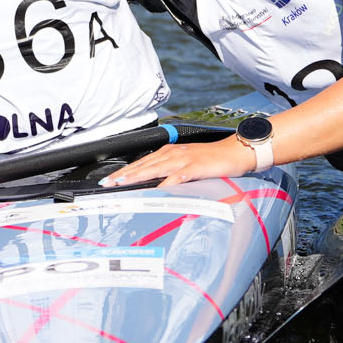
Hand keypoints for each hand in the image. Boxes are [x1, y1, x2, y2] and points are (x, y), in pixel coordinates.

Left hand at [100, 137, 255, 188]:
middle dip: (123, 175)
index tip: (109, 181)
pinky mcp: (195, 167)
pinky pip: (177, 177)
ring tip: (121, 183)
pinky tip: (156, 190)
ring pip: (154, 168)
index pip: (140, 164)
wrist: (234, 152)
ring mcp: (183, 160)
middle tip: (107, 183)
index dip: (123, 172)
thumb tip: (154, 186)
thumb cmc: (211, 160)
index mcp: (168, 153)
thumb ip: (170, 174)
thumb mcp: (186, 165)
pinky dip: (165, 184)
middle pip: (142, 165)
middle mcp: (172, 154)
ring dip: (136, 176)